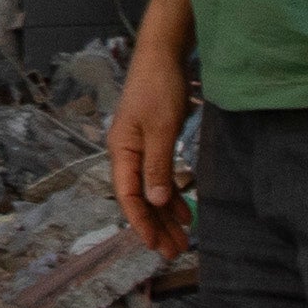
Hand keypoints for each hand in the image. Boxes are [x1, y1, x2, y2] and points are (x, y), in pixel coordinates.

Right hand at [108, 35, 194, 256]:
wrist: (163, 55)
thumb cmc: (158, 87)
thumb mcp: (161, 127)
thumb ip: (157, 165)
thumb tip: (156, 201)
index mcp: (121, 151)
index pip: (128, 196)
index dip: (141, 222)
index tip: (154, 245)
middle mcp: (127, 154)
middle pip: (140, 199)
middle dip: (156, 227)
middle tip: (174, 252)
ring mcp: (140, 150)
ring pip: (152, 192)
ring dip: (166, 216)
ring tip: (182, 240)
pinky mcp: (154, 144)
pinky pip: (161, 178)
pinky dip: (173, 196)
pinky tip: (186, 213)